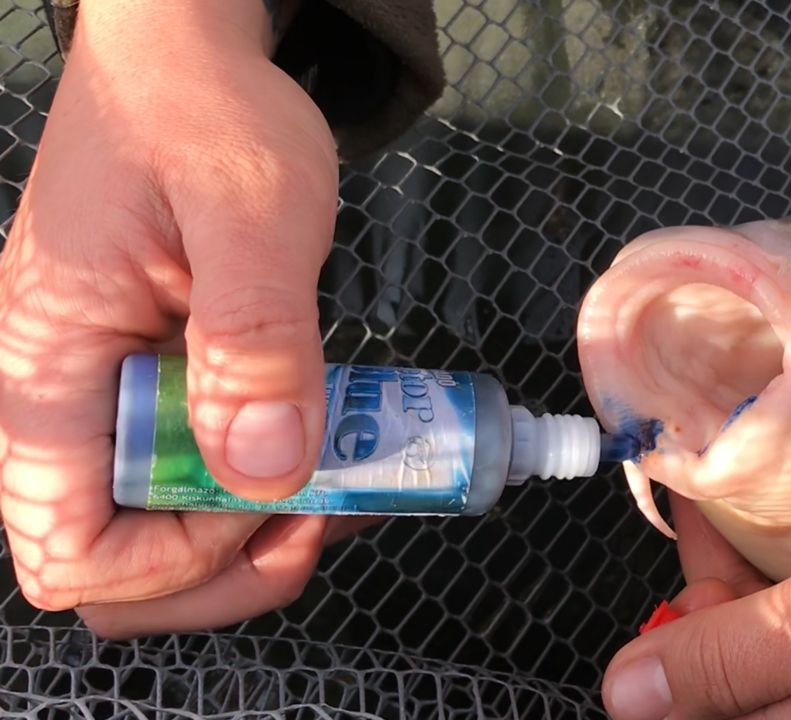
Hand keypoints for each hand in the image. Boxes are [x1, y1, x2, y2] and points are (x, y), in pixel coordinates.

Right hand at [0, 0, 373, 637]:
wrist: (191, 60)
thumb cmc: (206, 113)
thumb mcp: (253, 217)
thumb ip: (256, 342)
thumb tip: (265, 472)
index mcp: (48, 366)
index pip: (66, 547)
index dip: (174, 560)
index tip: (268, 497)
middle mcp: (62, 396)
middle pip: (112, 561)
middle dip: (224, 566)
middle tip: (321, 512)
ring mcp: (108, 392)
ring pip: (159, 525)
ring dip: (257, 530)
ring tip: (346, 481)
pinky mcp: (157, 379)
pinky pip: (197, 469)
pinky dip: (267, 480)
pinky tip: (333, 450)